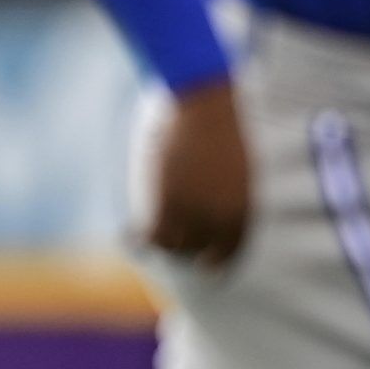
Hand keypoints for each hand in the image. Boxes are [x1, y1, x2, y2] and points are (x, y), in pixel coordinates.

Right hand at [148, 79, 251, 265]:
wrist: (205, 104)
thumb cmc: (222, 125)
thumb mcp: (236, 165)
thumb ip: (228, 192)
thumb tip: (216, 205)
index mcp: (243, 208)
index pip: (231, 250)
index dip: (215, 260)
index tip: (203, 264)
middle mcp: (222, 218)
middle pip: (199, 252)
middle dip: (185, 252)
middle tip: (170, 247)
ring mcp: (195, 213)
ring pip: (173, 246)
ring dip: (160, 243)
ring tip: (146, 238)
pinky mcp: (170, 205)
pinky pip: (152, 235)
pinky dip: (137, 238)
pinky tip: (126, 234)